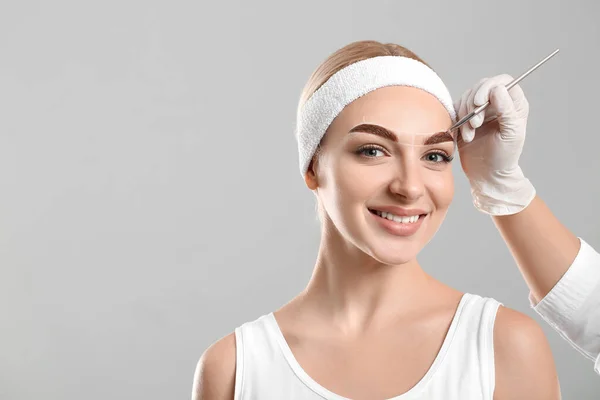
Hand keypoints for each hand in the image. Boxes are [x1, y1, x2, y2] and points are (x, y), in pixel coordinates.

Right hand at [454, 74, 535, 215]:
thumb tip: (498, 89)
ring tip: (470, 134)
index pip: (502, 81)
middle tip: (475, 124)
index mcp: (514, 104)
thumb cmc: (503, 157)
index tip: (479, 102)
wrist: (487, 174)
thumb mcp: (510, 134)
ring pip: (467, 97)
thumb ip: (507, 110)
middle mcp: (498, 104)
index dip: (488, 87)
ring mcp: (481, 110)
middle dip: (473, 105)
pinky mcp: (467, 118)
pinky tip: (465, 136)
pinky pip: (458, 109)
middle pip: (482, 86)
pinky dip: (459, 121)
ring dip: (465, 116)